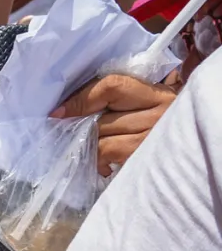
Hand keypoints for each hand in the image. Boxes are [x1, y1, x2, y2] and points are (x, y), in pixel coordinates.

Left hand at [51, 74, 175, 175]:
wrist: (192, 135)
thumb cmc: (154, 116)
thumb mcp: (140, 100)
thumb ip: (109, 97)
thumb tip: (63, 111)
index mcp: (154, 93)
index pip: (112, 87)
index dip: (80, 100)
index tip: (57, 112)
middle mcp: (159, 114)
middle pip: (103, 121)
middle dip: (81, 129)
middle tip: (67, 133)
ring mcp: (155, 140)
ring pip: (105, 144)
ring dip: (89, 147)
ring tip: (86, 147)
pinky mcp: (148, 160)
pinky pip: (112, 161)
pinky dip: (99, 162)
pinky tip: (102, 163)